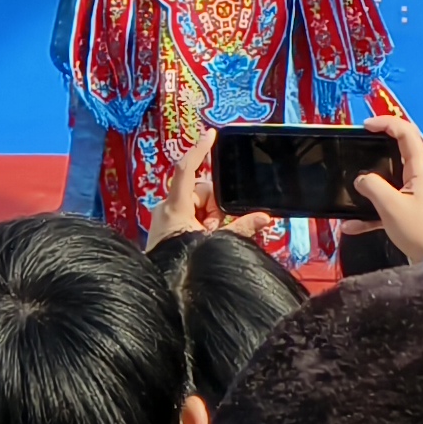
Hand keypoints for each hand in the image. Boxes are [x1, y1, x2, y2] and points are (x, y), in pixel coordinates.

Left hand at [150, 134, 284, 253]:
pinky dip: (200, 221)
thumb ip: (240, 228)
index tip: (212, 134)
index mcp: (176, 207)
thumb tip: (265, 217)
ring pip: (197, 203)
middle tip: (215, 228)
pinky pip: (189, 213)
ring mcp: (165, 216)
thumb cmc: (181, 263)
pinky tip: (202, 237)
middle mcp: (167, 206)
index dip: (199, 150)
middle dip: (214, 205)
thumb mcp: (215, 244)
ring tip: (208, 237)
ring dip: (208, 216)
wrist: (157, 289)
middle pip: (199, 189)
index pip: (186, 169)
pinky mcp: (166, 225)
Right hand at [351, 108, 422, 258]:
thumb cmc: (418, 229)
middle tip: (356, 148)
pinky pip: (387, 205)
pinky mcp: (409, 212)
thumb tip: (361, 179)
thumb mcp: (391, 206)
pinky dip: (370, 213)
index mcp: (419, 169)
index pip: (406, 133)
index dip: (386, 123)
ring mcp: (415, 194)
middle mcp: (419, 177)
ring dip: (369, 184)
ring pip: (388, 181)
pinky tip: (351, 226)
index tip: (365, 126)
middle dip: (376, 148)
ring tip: (349, 187)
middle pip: (397, 152)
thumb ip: (372, 187)